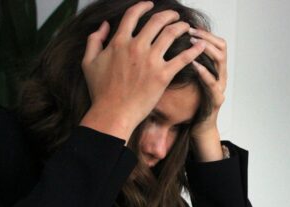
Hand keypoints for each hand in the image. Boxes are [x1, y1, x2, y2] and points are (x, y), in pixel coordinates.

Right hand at [80, 1, 205, 141]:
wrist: (113, 113)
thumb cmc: (100, 91)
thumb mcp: (88, 62)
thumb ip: (94, 40)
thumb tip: (104, 26)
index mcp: (119, 42)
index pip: (133, 15)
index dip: (143, 6)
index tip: (150, 5)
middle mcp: (136, 47)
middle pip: (156, 21)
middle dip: (168, 15)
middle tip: (175, 16)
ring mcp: (151, 61)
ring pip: (171, 34)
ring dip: (181, 27)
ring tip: (186, 26)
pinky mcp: (163, 76)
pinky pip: (183, 58)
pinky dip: (194, 50)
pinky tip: (201, 45)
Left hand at [188, 27, 227, 160]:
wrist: (198, 127)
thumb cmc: (191, 103)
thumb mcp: (189, 79)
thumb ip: (186, 64)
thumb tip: (171, 45)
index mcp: (215, 69)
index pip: (217, 43)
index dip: (206, 33)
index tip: (190, 27)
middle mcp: (221, 75)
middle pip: (221, 47)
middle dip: (206, 37)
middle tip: (190, 32)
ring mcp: (221, 87)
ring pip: (220, 61)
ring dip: (206, 49)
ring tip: (192, 43)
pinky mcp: (217, 99)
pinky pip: (213, 83)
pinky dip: (204, 72)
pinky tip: (194, 64)